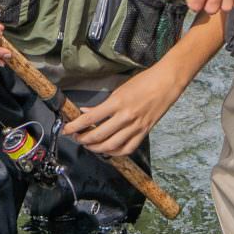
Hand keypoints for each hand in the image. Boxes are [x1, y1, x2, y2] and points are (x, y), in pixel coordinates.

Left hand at [62, 62, 182, 157]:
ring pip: (111, 146)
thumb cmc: (144, 81)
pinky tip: (108, 150)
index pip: (89, 118)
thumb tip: (86, 112)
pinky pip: (127, 149)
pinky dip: (115, 152)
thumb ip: (102, 104)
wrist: (167, 82)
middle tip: (76, 138)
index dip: (74, 126)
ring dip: (96, 148)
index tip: (66, 130)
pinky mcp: (144, 132)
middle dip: (83, 139)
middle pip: (98, 136)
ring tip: (89, 145)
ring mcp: (136, 126)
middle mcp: (125, 116)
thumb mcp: (119, 89)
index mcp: (117, 102)